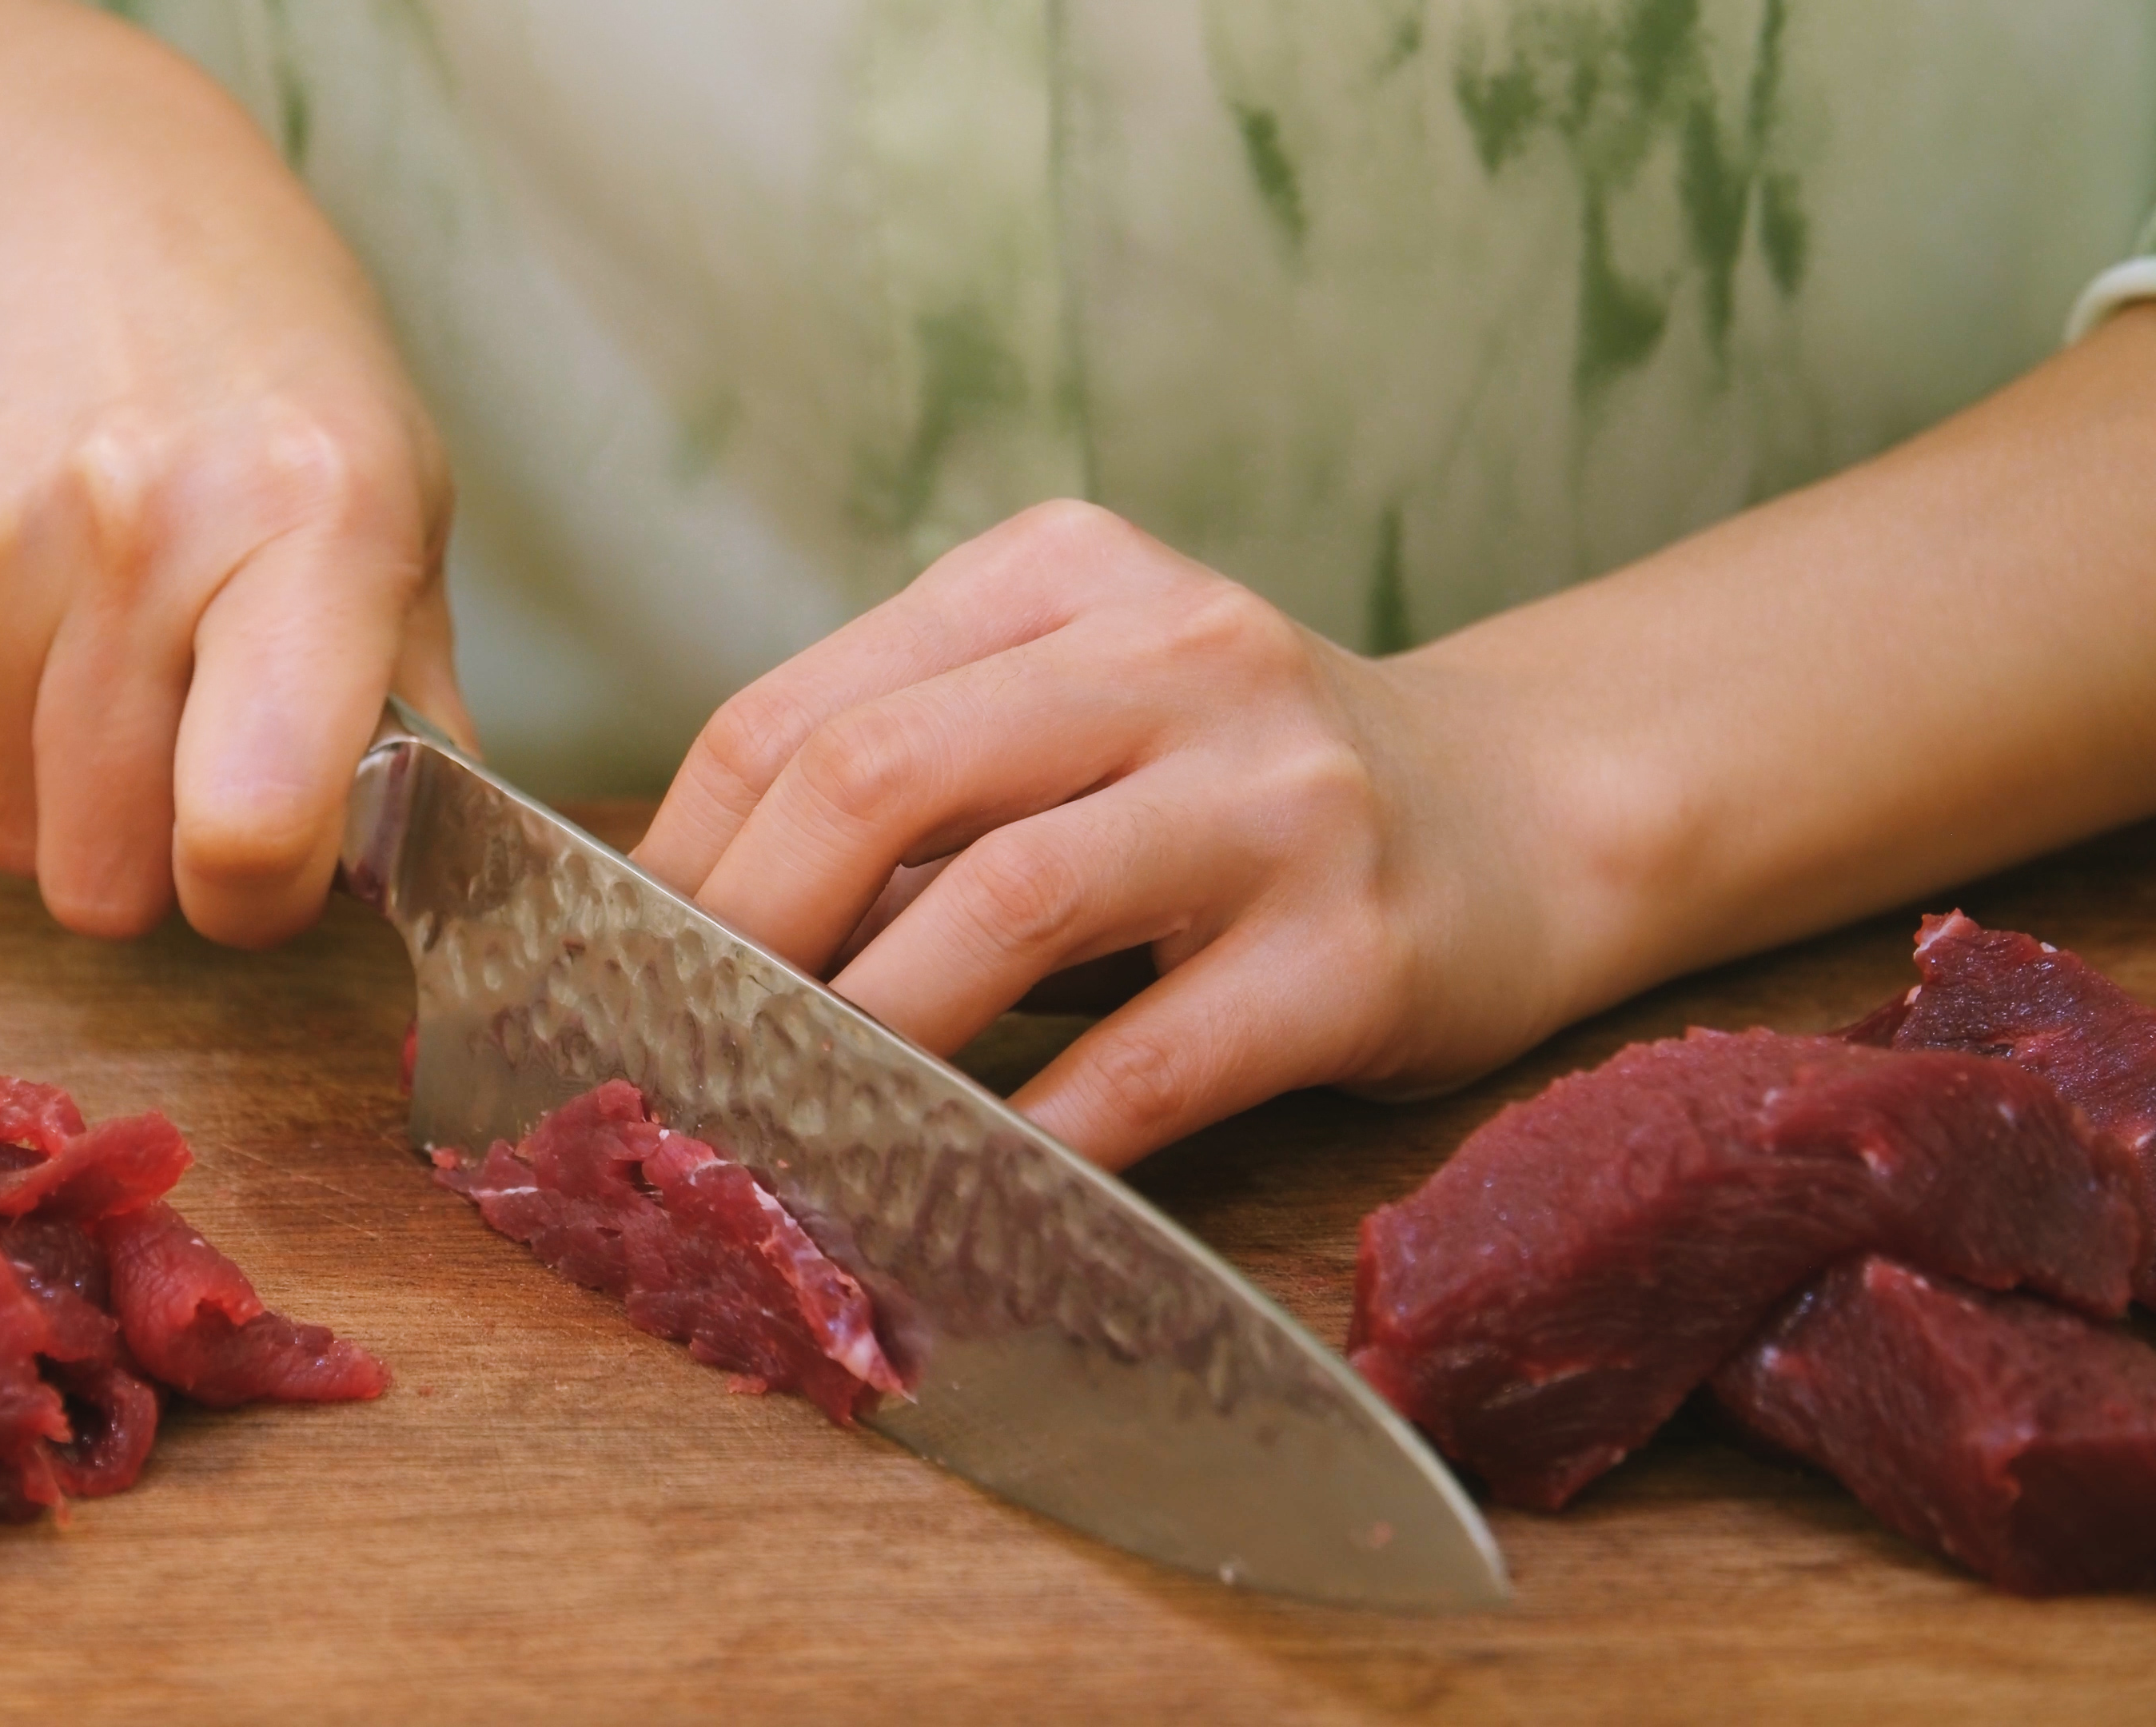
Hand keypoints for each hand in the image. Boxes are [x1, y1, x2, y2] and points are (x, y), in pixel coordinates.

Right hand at [0, 108, 463, 946]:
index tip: (270, 865)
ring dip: (57, 796)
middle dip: (152, 856)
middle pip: (105, 872)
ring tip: (105, 658)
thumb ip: (411, 705)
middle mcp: (140, 524)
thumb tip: (410, 872)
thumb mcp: (401, 504)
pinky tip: (15, 637)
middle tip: (185, 749)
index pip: (253, 828)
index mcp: (315, 525)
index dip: (262, 900)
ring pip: (4, 834)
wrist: (70, 200)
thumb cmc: (263, 376)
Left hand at [632, 501, 1572, 1167]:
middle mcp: (1174, 653)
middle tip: (677, 1054)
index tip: (626, 970)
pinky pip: (1149, 1064)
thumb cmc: (1246, 781)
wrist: (1530, 813)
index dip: (681, 857)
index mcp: (1064, 572)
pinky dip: (1028, 1139)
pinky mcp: (1357, 949)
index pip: (801, 707)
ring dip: (864, 1035)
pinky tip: (956, 1186)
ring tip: (790, 1115)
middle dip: (739, 936)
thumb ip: (914, 767)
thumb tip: (691, 926)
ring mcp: (1278, 794)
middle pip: (874, 776)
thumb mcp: (1081, 701)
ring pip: (1002, 904)